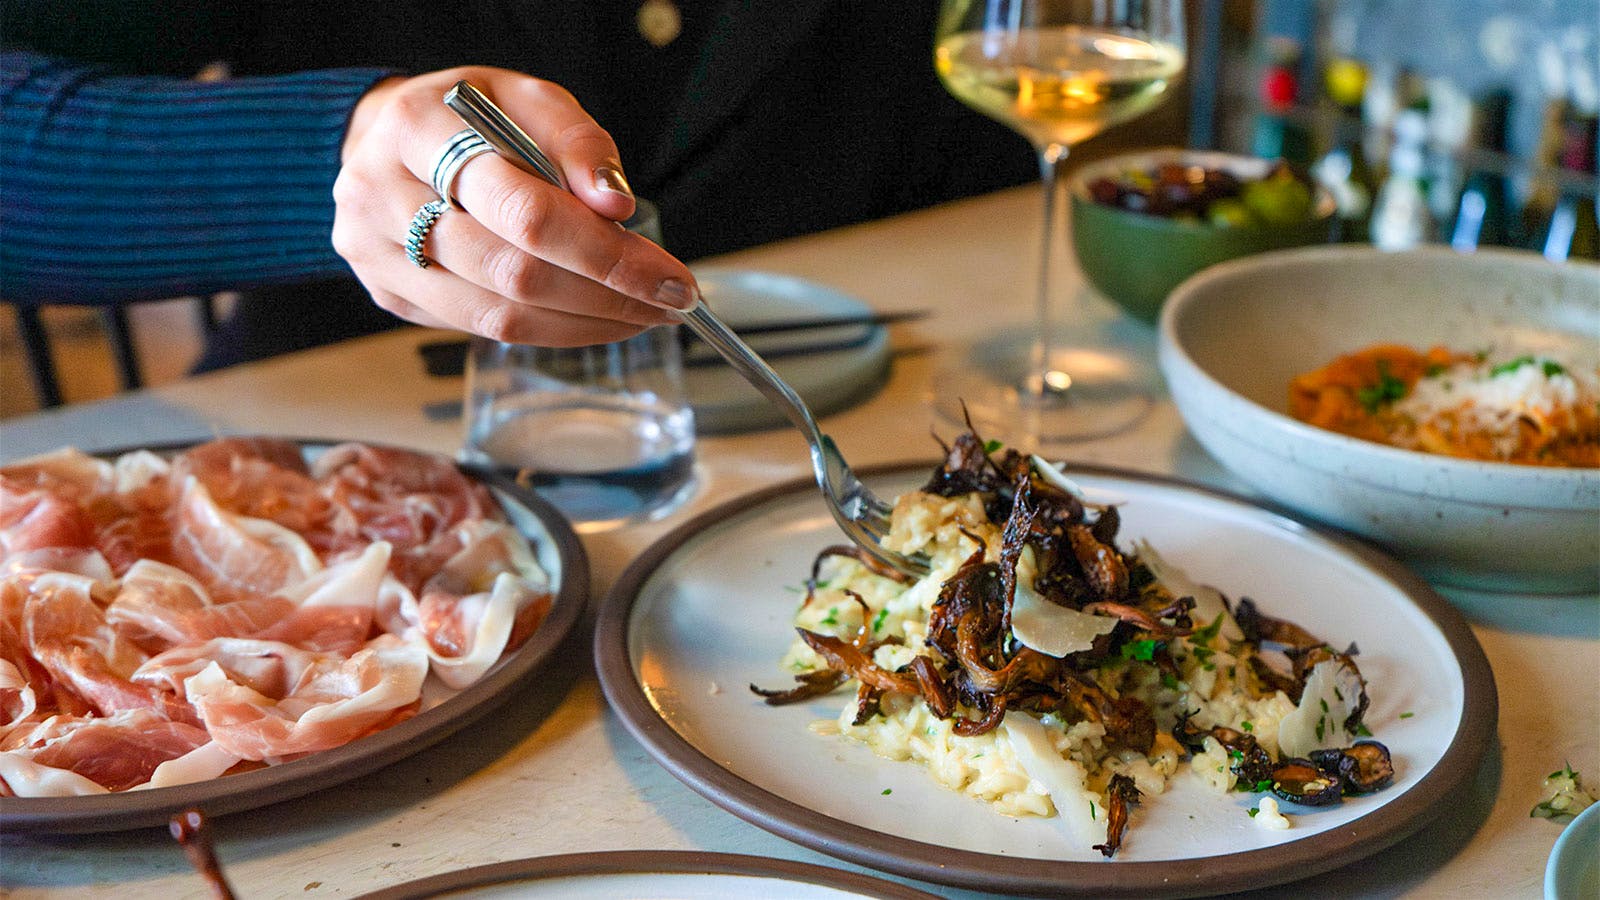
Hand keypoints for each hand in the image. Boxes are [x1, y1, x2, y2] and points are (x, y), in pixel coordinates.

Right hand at [333, 66, 698, 344]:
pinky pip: (483, 327)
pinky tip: (593, 318)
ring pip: (498, 313)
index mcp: (417, 127)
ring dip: (585, 323)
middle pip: (514, 271)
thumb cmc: (466, 118)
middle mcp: (381, 193)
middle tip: (667, 302)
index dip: (605, 253)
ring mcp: (377, 251)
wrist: (384, 140)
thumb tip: (614, 206)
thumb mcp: (525, 99)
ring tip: (640, 314)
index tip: (668, 276)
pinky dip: (551, 330)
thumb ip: (575, 142)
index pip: (526, 210)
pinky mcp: (389, 293)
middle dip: (606, 295)